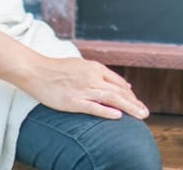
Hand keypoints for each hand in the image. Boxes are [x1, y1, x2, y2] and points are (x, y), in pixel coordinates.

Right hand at [25, 56, 149, 120]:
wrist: (37, 71)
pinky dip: (107, 111)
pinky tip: (118, 116)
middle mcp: (93, 78)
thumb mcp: (83, 65)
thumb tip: (122, 85)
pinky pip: (93, 107)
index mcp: (96, 68)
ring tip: (140, 115)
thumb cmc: (58, 69)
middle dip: (134, 103)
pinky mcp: (73, 101)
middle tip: (145, 113)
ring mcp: (84, 89)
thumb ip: (102, 74)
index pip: (118, 83)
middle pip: (119, 91)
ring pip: (112, 99)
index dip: (130, 95)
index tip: (138, 103)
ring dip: (128, 107)